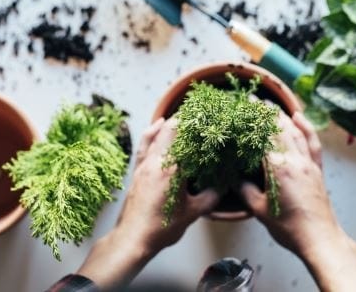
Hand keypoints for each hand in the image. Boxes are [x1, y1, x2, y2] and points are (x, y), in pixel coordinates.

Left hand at [116, 117, 218, 252]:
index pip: (180, 133)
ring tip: (180, 117)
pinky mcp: (136, 171)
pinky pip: (144, 145)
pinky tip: (156, 127)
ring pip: (154, 134)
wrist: (133, 239)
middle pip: (168, 129)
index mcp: (170, 168)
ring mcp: (143, 165)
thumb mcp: (193, 212)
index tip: (204, 115)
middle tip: (197, 115)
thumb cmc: (161, 227)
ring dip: (168, 124)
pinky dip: (151, 133)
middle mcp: (155, 161)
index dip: (192, 121)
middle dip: (183, 120)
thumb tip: (222, 185)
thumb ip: (211, 196)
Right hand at [240, 110, 355, 291]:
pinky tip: (299, 117)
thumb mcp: (259, 210)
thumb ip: (245, 191)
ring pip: (295, 132)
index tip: (244, 107)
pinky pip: (311, 143)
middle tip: (254, 99)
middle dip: (266, 112)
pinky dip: (306, 127)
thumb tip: (233, 178)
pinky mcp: (317, 170)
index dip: (253, 120)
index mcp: (278, 168)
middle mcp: (294, 161)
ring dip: (283, 116)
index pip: (264, 137)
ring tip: (271, 105)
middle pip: (279, 129)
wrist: (319, 238)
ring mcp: (308, 164)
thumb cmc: (288, 227)